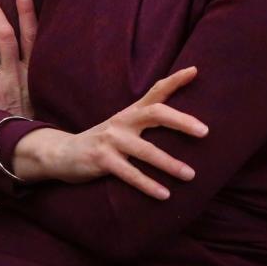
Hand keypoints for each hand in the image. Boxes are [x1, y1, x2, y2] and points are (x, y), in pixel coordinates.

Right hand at [13, 67, 207, 199]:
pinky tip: (164, 195)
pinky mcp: (102, 160)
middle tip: (205, 132)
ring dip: (170, 163)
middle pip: (156, 113)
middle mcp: (123, 122)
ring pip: (146, 150)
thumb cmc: (102, 143)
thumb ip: (144, 122)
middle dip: (181, 121)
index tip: (195, 70)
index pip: (156, 91)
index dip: (175, 80)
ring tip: (190, 175)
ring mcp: (111, 140)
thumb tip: (181, 124)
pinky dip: (148, 185)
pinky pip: (129, 173)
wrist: (61, 154)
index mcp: (130, 113)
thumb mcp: (122, 127)